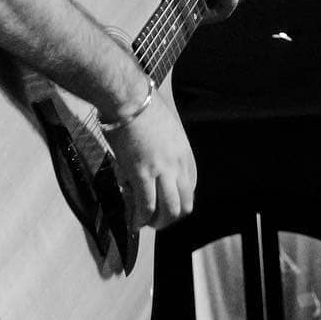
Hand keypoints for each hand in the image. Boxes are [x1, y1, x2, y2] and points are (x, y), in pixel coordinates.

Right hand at [105, 77, 196, 230]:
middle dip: (171, 216)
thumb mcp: (164, 123)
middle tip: (156, 219)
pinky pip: (146, 206)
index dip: (179, 199)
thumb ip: (163, 141)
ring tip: (145, 223)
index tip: (166, 202)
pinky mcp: (142, 173)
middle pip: (185, 203)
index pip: (192, 186)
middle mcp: (178, 163)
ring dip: (158, 222)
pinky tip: (133, 222)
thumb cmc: (142, 103)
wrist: (129, 96)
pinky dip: (140, 218)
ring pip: (169, 210)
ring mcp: (161, 170)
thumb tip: (148, 150)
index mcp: (185, 151)